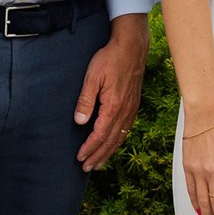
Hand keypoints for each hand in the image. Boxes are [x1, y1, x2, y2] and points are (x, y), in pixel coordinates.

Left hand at [74, 14, 148, 171]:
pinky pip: (127, 130)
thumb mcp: (92, 77)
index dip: (89, 148)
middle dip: (98, 156)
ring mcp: (131, 109)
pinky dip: (118, 142)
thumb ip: (86, 100)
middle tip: (86, 167)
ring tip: (98, 163)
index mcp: (114, 107)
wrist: (132, 47)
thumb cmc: (110, 59)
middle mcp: (125, 112)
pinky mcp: (134, 105)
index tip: (79, 157)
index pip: (100, 135)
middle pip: (111, 142)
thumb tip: (79, 122)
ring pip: (120, 138)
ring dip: (108, 152)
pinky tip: (113, 144)